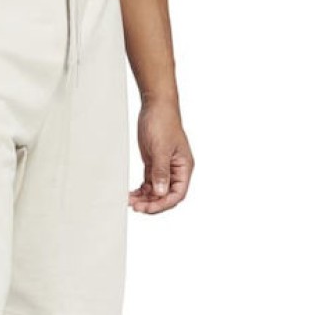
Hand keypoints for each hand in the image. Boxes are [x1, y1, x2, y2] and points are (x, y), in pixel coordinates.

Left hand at [129, 97, 192, 213]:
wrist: (155, 106)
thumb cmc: (163, 122)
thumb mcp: (161, 149)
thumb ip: (161, 172)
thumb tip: (161, 192)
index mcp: (184, 167)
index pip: (177, 194)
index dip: (163, 204)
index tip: (148, 208)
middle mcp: (176, 170)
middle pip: (166, 195)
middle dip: (152, 203)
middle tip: (136, 207)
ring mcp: (165, 167)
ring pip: (156, 191)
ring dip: (144, 198)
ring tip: (130, 201)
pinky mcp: (154, 163)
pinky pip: (149, 183)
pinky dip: (141, 190)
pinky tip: (132, 194)